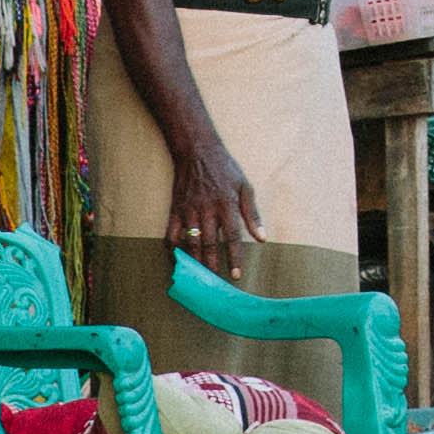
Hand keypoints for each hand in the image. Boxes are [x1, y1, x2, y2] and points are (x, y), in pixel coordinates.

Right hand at [169, 154, 261, 275]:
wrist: (197, 150)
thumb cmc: (225, 169)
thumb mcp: (245, 186)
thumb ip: (253, 214)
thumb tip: (262, 238)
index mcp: (226, 203)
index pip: (232, 236)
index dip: (234, 257)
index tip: (236, 275)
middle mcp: (207, 209)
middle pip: (210, 243)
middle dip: (213, 265)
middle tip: (215, 283)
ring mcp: (189, 210)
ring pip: (191, 242)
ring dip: (195, 262)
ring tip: (199, 278)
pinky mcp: (175, 210)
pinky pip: (171, 234)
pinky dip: (173, 250)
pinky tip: (178, 262)